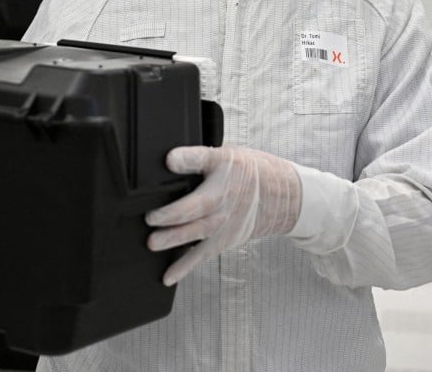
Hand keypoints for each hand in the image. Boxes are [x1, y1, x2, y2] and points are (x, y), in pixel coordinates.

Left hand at [145, 145, 301, 285]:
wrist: (281, 197)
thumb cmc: (250, 173)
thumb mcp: (225, 155)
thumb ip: (196, 158)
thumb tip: (169, 159)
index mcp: (223, 178)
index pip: (201, 172)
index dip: (183, 168)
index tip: (168, 167)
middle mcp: (223, 204)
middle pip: (195, 211)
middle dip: (172, 216)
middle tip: (150, 218)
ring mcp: (223, 226)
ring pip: (197, 235)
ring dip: (175, 240)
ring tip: (153, 244)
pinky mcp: (223, 241)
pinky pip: (202, 256)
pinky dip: (185, 266)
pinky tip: (168, 276)